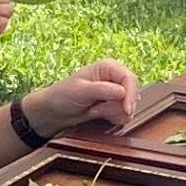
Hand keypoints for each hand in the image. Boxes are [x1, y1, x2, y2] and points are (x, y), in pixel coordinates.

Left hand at [14, 58, 138, 130]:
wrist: (53, 112)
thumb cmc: (62, 96)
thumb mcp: (80, 91)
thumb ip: (102, 90)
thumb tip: (123, 92)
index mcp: (108, 67)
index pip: (130, 79)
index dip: (130, 95)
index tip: (126, 110)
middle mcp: (115, 78)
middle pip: (132, 95)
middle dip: (115, 106)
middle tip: (95, 108)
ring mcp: (116, 93)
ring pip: (129, 107)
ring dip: (111, 113)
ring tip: (93, 110)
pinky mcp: (114, 105)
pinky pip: (124, 116)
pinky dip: (112, 118)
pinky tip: (96, 114)